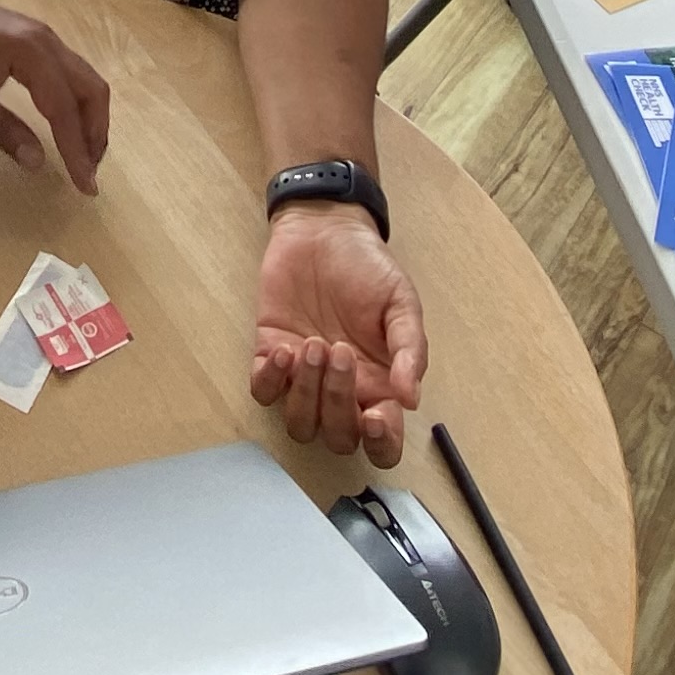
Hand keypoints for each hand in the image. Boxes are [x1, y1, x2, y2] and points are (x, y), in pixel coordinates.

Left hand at [0, 0, 111, 192]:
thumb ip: (1, 129)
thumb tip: (37, 162)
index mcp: (29, 53)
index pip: (64, 108)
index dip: (76, 149)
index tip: (85, 185)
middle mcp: (47, 41)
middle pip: (91, 90)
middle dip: (94, 135)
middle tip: (87, 174)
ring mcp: (45, 38)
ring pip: (85, 81)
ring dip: (90, 120)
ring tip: (83, 156)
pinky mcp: (37, 40)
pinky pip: (71, 74)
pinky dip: (78, 103)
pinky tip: (69, 126)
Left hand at [251, 201, 427, 467]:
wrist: (324, 232)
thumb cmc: (368, 268)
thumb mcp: (401, 302)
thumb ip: (410, 349)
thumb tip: (411, 398)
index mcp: (381, 385)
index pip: (384, 441)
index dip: (380, 443)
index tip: (374, 416)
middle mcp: (343, 392)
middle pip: (339, 437)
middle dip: (337, 403)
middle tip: (340, 351)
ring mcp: (304, 379)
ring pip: (301, 425)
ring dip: (306, 393)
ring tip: (314, 344)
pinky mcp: (270, 358)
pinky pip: (264, 393)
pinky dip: (271, 380)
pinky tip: (283, 350)